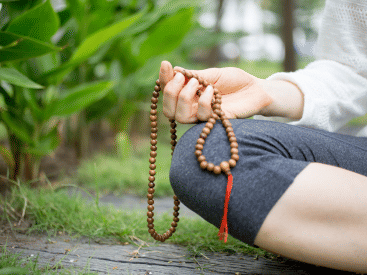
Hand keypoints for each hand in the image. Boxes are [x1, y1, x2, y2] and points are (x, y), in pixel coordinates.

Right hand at [159, 61, 273, 122]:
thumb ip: (194, 75)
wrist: (255, 89)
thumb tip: (173, 69)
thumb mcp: (212, 74)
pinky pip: (202, 116)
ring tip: (197, 83)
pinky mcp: (215, 122)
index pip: (168, 91)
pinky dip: (204, 101)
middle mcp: (192, 107)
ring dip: (184, 97)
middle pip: (168, 110)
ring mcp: (202, 116)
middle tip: (183, 78)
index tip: (166, 64)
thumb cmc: (234, 80)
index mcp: (188, 93)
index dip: (163, 80)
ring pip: (180, 117)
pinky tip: (213, 90)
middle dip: (170, 92)